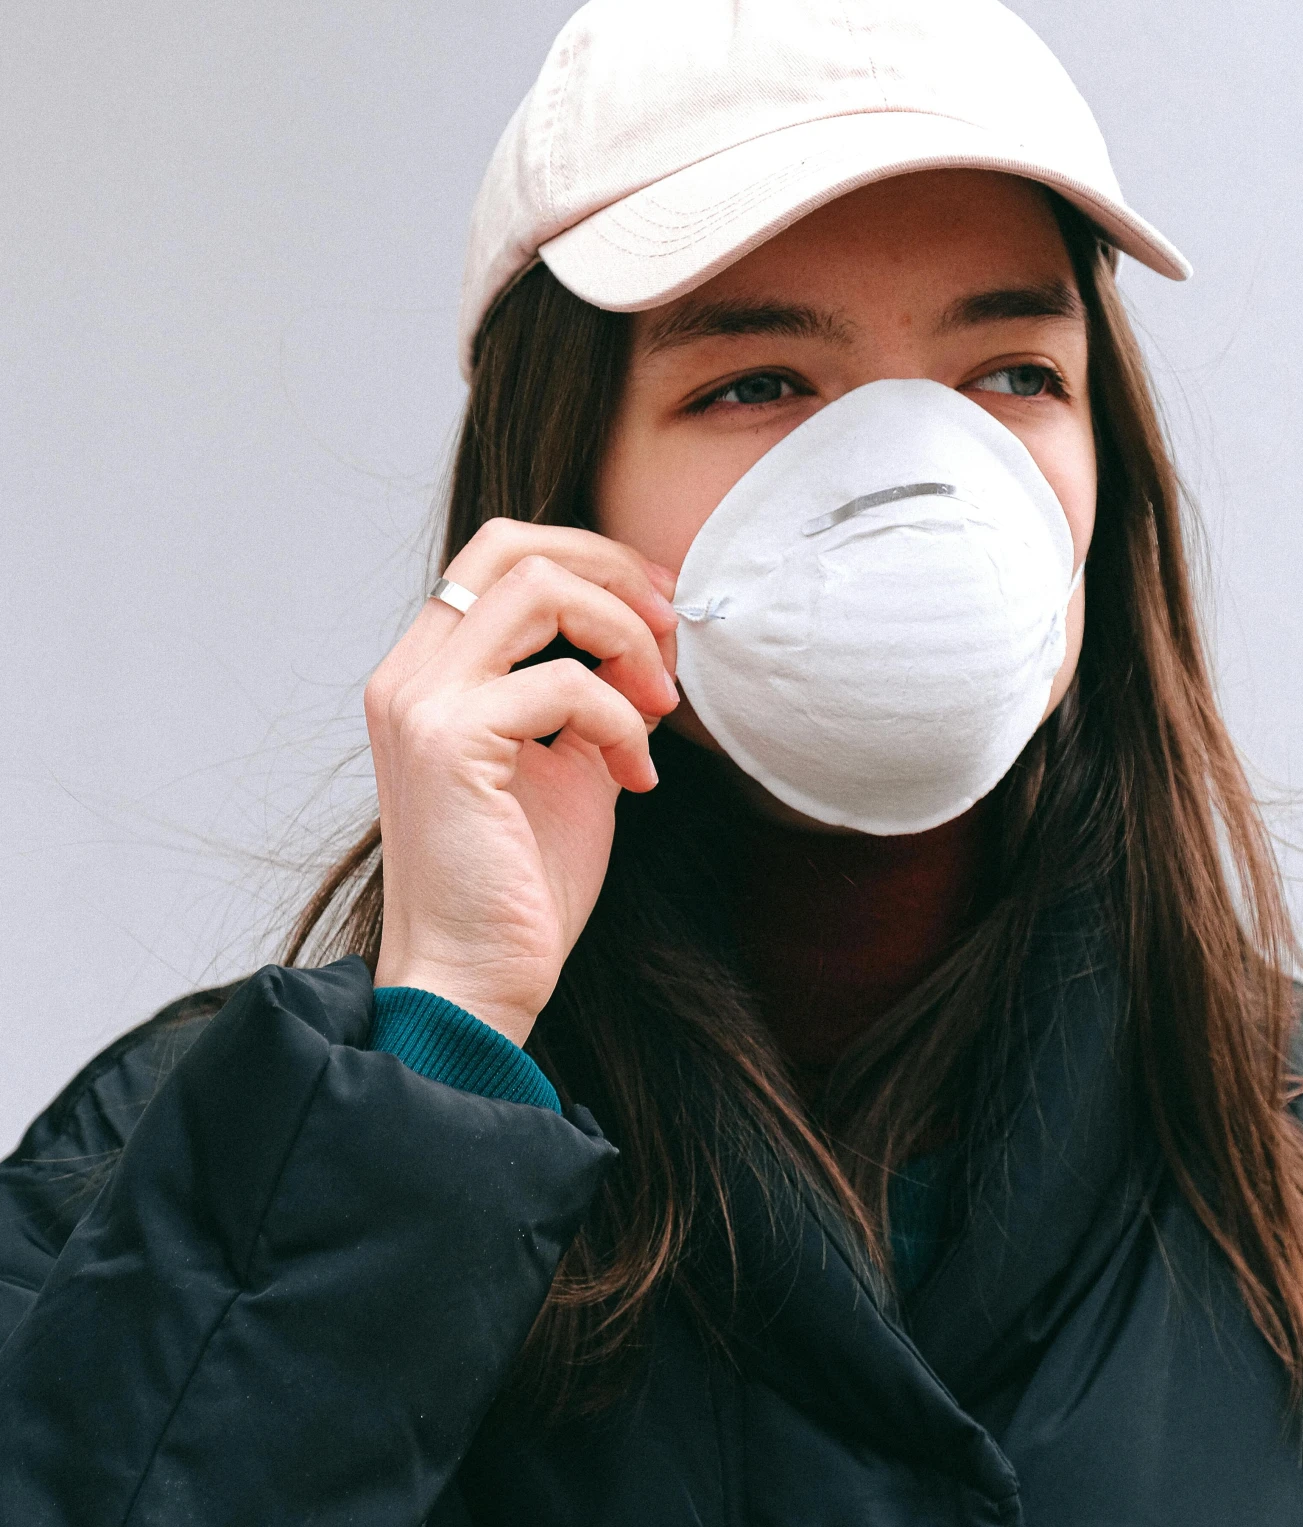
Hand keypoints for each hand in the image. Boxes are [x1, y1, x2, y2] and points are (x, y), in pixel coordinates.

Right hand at [364, 519, 679, 1046]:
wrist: (475, 982)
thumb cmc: (518, 890)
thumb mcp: (566, 770)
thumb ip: (590, 700)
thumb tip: (648, 649)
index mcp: (425, 675)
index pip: (498, 556)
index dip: (591, 561)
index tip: (660, 609)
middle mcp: (407, 676)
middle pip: (510, 544)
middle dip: (610, 572)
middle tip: (671, 632)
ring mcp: (419, 705)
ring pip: (536, 590)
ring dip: (623, 636)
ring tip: (659, 706)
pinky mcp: (448, 744)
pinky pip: (564, 684)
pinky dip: (621, 720)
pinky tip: (636, 777)